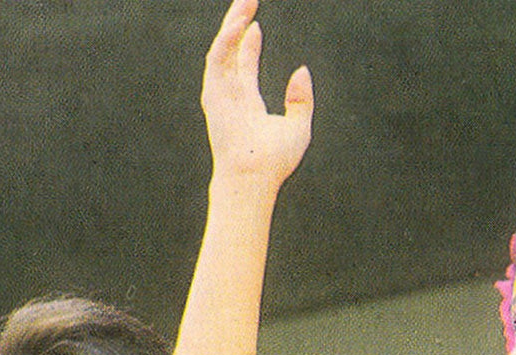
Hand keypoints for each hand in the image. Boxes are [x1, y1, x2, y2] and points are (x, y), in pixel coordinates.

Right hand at [202, 0, 312, 186]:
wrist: (255, 176)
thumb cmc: (275, 161)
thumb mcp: (299, 126)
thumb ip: (301, 99)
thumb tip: (302, 69)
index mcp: (247, 105)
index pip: (245, 67)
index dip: (249, 45)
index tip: (255, 24)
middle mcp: (230, 96)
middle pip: (231, 52)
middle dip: (238, 25)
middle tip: (247, 0)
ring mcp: (219, 94)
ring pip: (223, 49)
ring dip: (232, 24)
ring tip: (245, 2)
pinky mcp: (213, 93)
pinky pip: (218, 59)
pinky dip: (228, 39)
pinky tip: (241, 23)